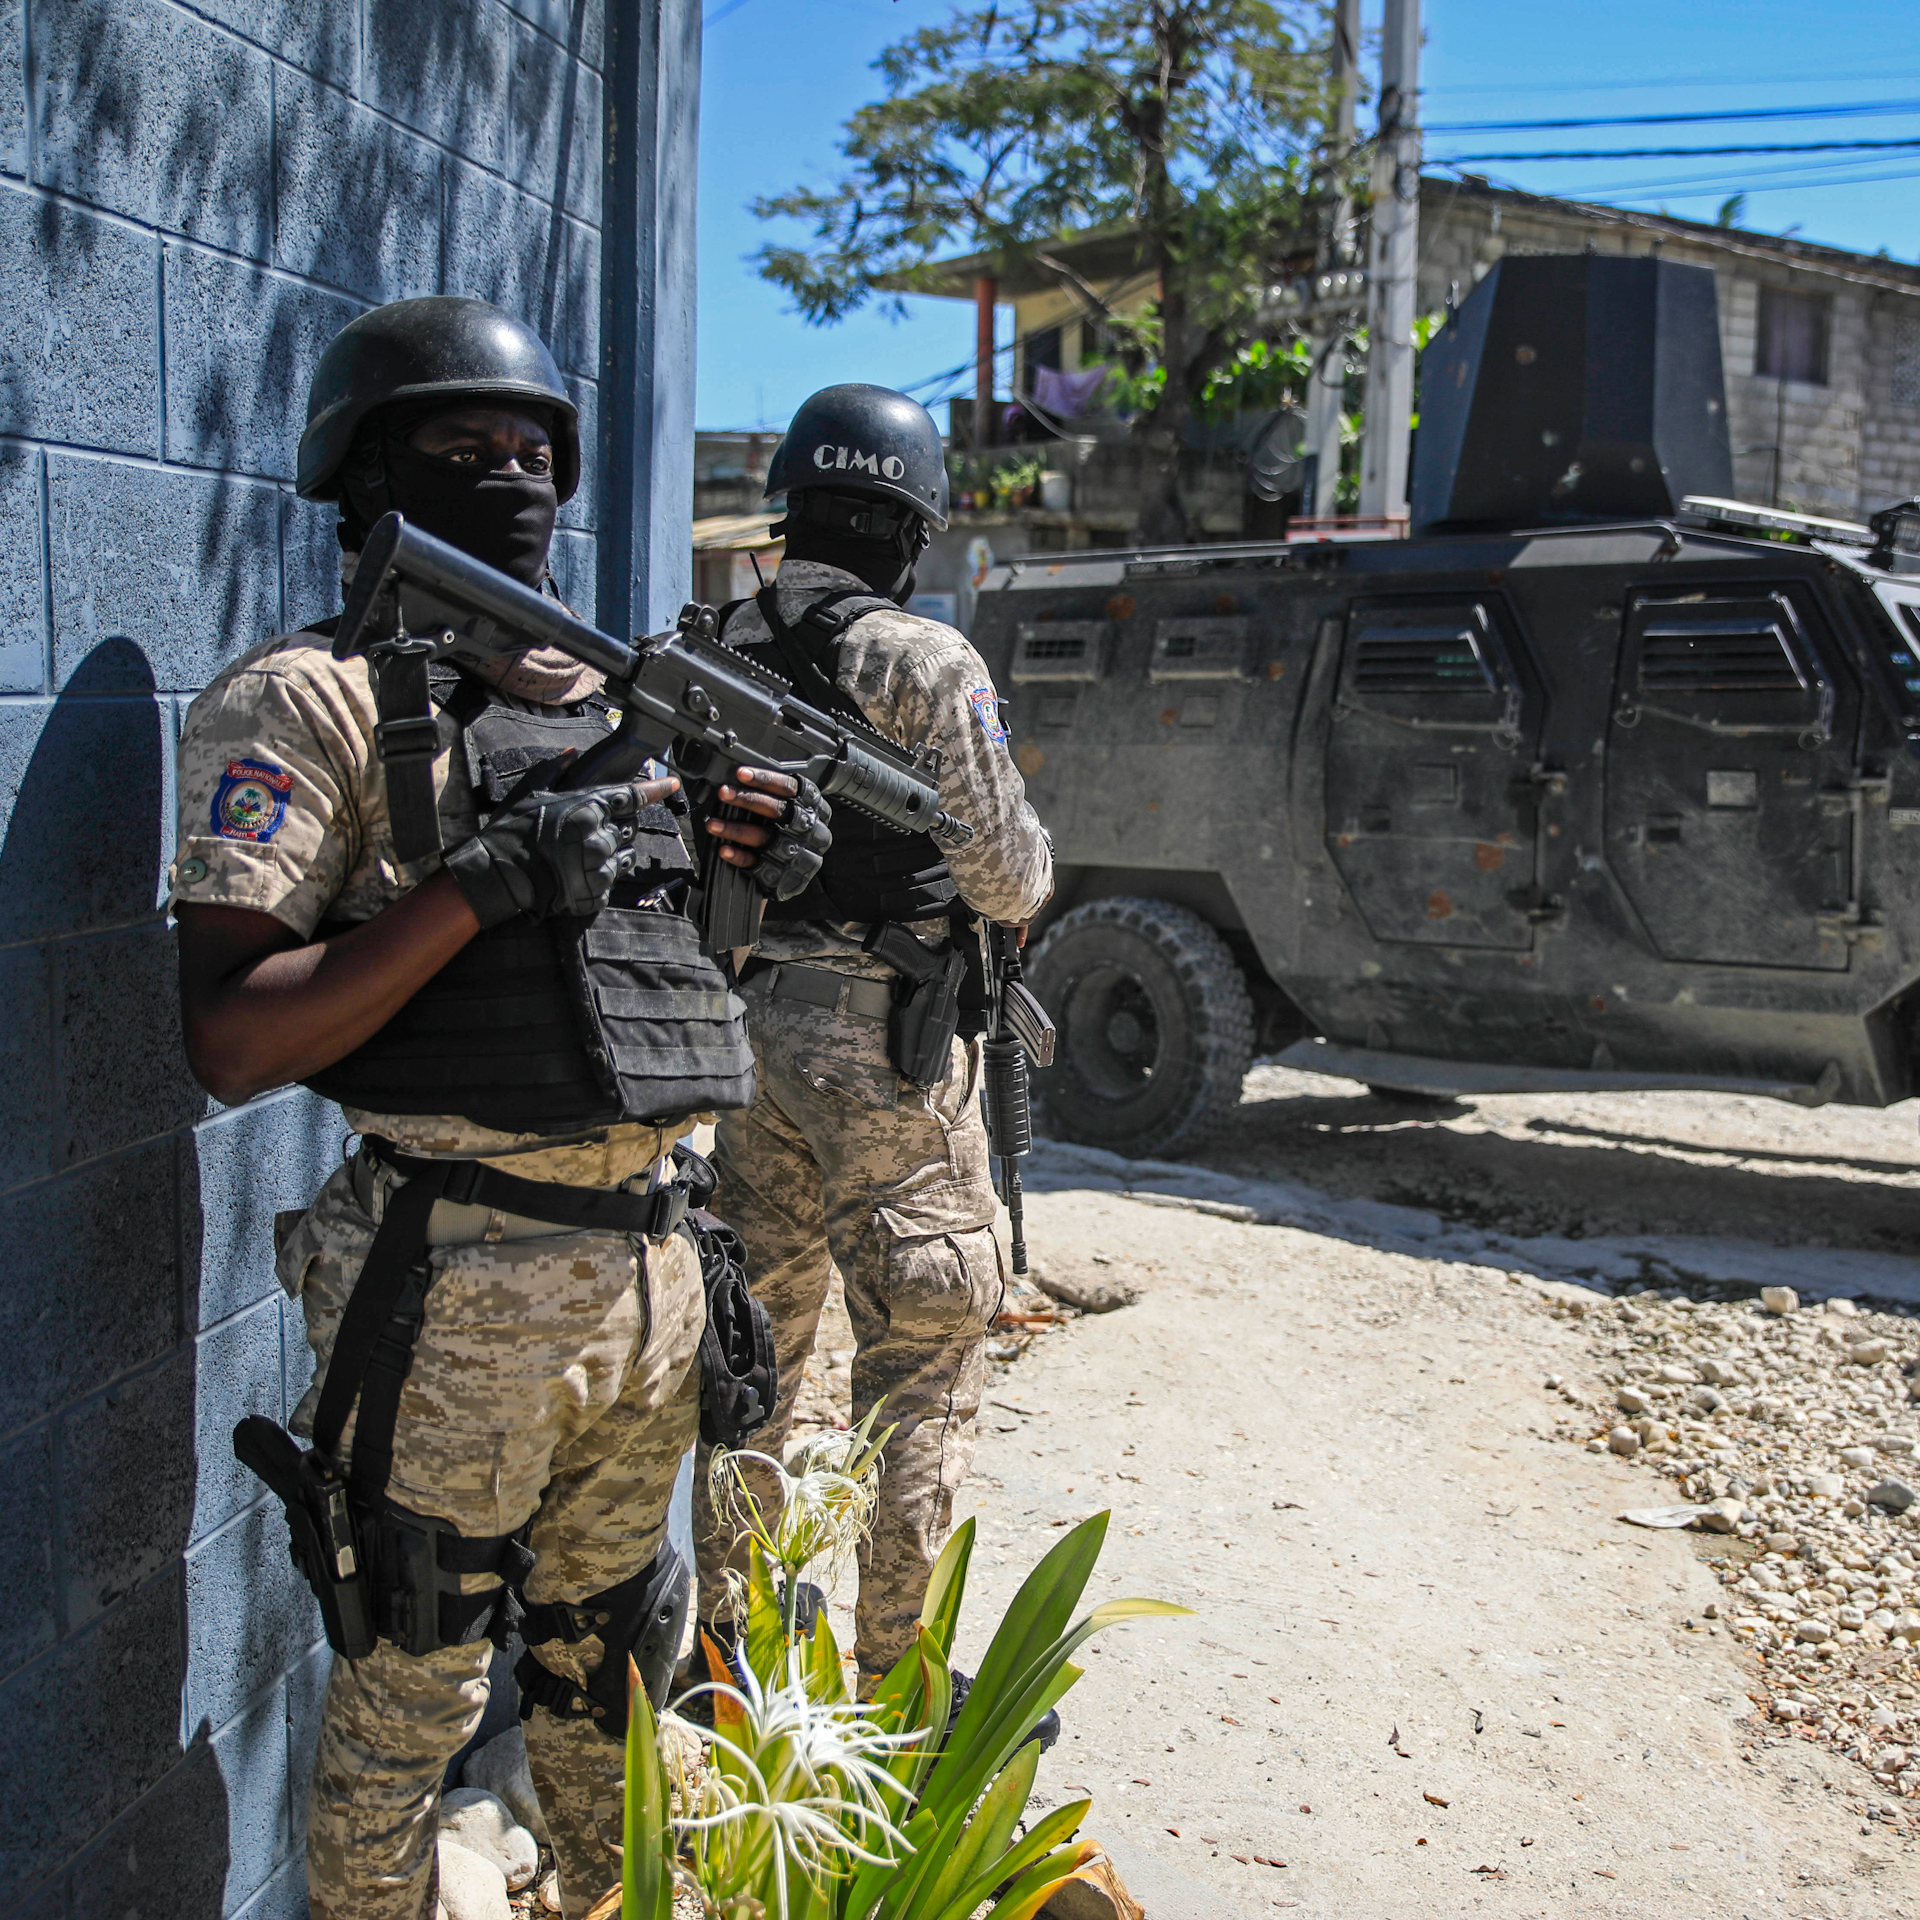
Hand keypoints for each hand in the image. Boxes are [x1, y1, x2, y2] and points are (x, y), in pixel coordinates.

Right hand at [445, 774, 680, 925]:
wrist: (499, 875)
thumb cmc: (513, 832)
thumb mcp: (531, 793)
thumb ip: (554, 770)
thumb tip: (571, 755)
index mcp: (588, 808)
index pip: (632, 796)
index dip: (654, 789)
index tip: (671, 784)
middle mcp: (600, 836)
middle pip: (629, 827)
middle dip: (616, 825)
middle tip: (589, 830)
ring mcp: (600, 866)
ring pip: (624, 853)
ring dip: (610, 850)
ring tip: (580, 852)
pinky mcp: (597, 891)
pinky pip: (613, 877)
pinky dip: (602, 873)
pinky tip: (579, 871)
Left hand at [706, 765, 832, 900]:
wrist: (799, 875)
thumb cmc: (790, 831)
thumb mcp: (793, 807)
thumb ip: (774, 793)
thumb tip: (740, 777)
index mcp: (814, 806)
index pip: (790, 788)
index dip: (765, 779)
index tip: (742, 774)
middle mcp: (810, 829)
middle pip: (779, 810)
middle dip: (748, 800)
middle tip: (724, 793)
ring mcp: (799, 853)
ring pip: (766, 837)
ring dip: (736, 830)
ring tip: (714, 824)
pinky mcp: (786, 875)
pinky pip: (759, 865)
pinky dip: (740, 856)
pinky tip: (724, 849)